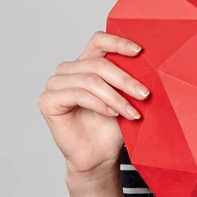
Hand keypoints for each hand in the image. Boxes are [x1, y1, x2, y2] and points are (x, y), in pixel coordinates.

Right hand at [38, 31, 150, 177]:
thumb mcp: (125, 97)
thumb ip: (128, 78)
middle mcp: (68, 70)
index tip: (139, 51)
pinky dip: (99, 104)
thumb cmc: (112, 127)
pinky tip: (112, 114)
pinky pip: (78, 94)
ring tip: (131, 112)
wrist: (99, 156)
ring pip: (90, 80)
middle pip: (98, 63)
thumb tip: (149, 62)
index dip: (118, 42)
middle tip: (144, 94)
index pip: (99, 40)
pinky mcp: (48, 101)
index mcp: (85, 63)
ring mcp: (55, 84)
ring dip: (115, 97)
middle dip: (125, 80)